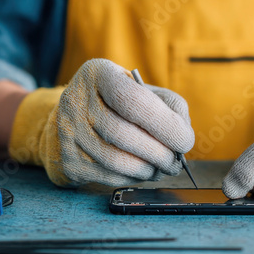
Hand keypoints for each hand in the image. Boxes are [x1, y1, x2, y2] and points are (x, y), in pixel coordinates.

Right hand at [9, 59, 194, 186]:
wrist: (74, 119)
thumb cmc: (120, 103)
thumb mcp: (143, 89)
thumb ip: (170, 104)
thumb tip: (183, 133)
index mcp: (99, 74)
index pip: (133, 101)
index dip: (165, 124)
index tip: (186, 140)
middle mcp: (76, 100)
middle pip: (123, 134)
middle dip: (160, 153)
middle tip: (177, 161)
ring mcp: (68, 132)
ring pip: (116, 160)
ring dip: (149, 170)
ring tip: (163, 168)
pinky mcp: (67, 161)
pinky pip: (107, 177)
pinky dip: (133, 178)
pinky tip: (144, 172)